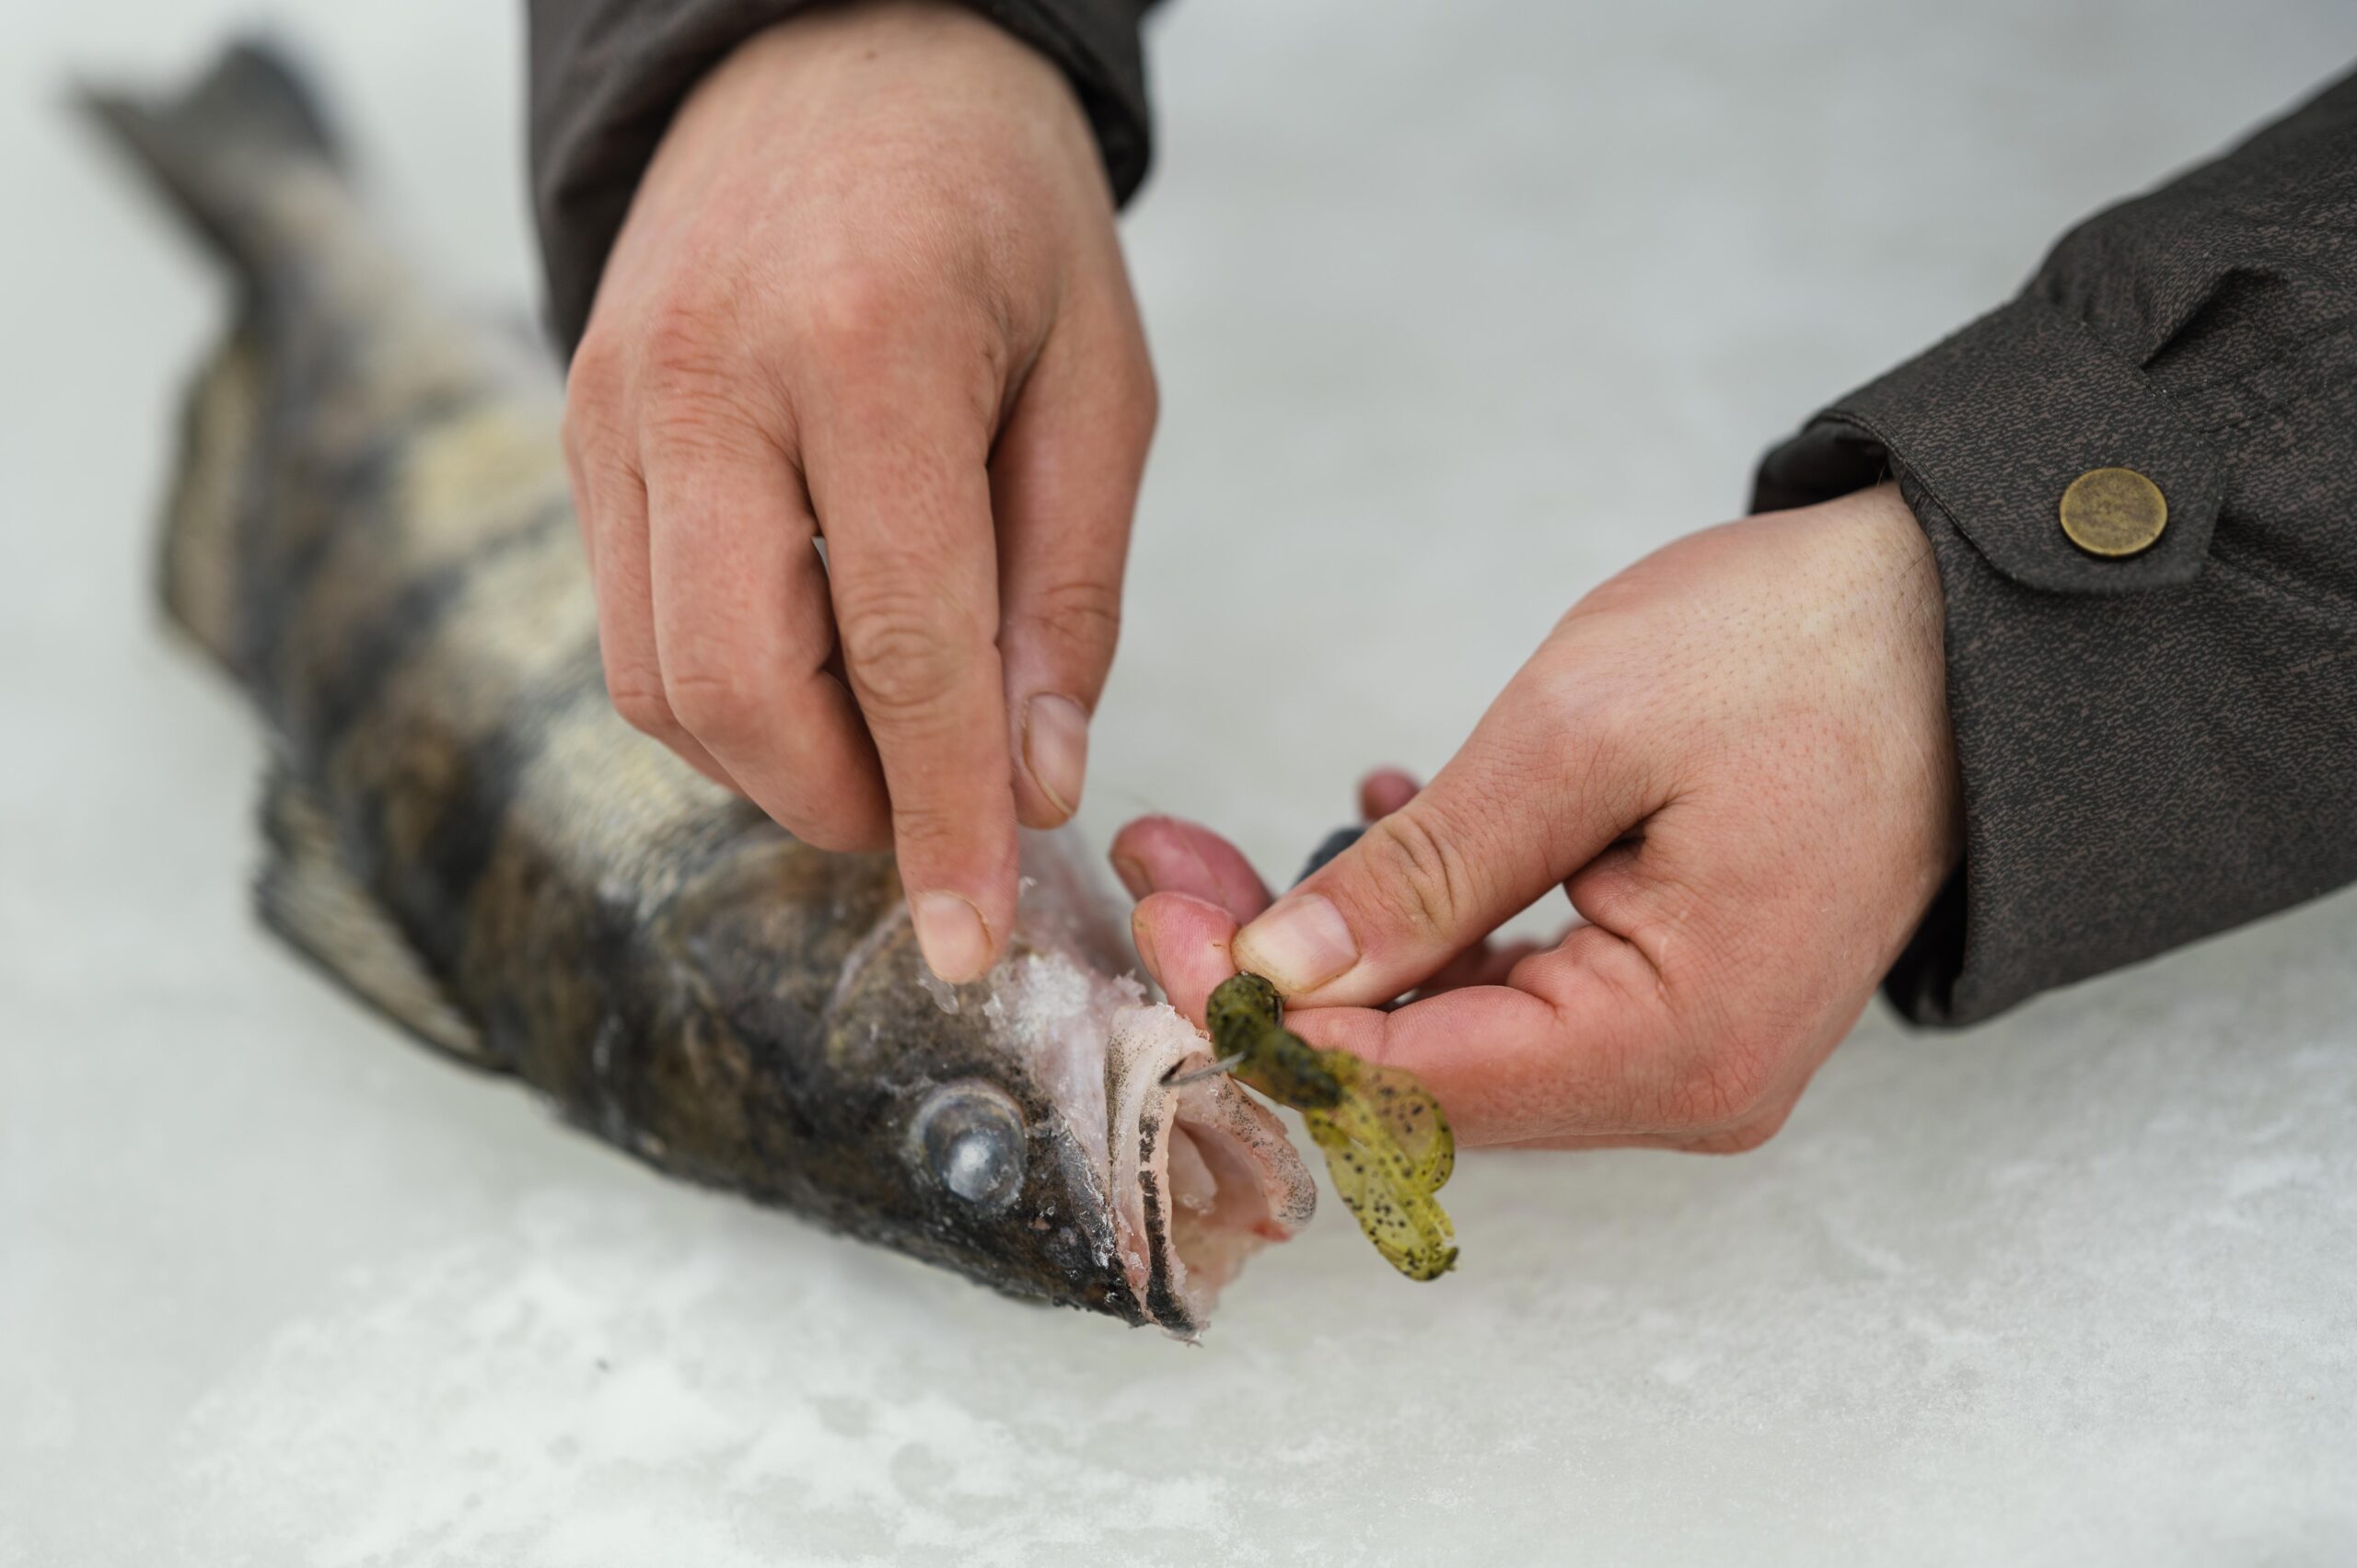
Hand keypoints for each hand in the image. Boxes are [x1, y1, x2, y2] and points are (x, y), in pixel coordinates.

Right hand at [563, 0, 1155, 980]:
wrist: (834, 48)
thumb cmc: (1000, 211)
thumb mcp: (1098, 382)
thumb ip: (1068, 591)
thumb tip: (1035, 782)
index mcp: (867, 353)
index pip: (901, 653)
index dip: (943, 818)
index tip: (972, 939)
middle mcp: (706, 380)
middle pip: (734, 692)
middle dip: (839, 806)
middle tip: (937, 822)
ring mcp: (612, 399)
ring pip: (657, 679)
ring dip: (775, 761)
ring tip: (888, 741)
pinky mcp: (574, 419)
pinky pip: (629, 618)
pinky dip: (723, 688)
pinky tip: (814, 661)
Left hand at [1117, 484, 1960, 1150]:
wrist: (1965, 619)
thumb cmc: (1810, 649)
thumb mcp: (1587, 730)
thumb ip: (1425, 869)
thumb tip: (1282, 973)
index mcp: (1673, 1047)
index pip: (1405, 1085)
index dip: (1259, 1013)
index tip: (1160, 915)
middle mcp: (1681, 1086)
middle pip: (1414, 1075)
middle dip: (1275, 979)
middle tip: (1171, 869)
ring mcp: (1681, 1051)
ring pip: (1447, 1035)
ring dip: (1334, 946)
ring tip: (1222, 852)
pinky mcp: (1673, 998)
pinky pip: (1511, 991)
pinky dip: (1425, 925)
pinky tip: (1376, 827)